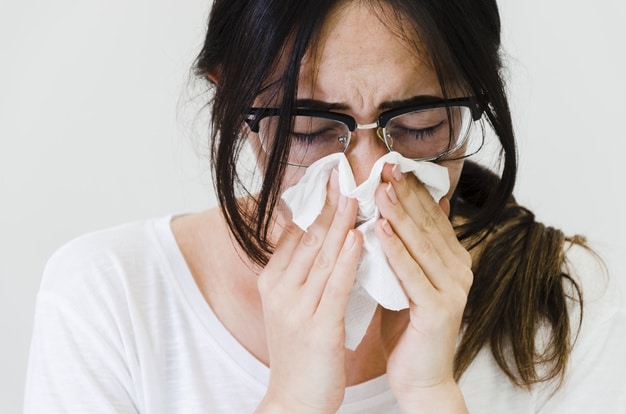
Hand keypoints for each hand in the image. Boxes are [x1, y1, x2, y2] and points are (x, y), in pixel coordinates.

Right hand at [255, 169, 362, 413]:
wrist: (295, 399)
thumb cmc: (301, 352)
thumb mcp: (293, 305)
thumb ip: (304, 272)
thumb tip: (322, 237)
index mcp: (273, 282)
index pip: (294, 233)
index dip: (313, 204)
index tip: (330, 179)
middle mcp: (280, 290)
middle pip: (307, 238)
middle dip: (327, 204)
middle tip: (343, 174)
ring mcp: (296, 308)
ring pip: (321, 256)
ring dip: (339, 223)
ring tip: (355, 195)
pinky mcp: (316, 327)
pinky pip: (334, 286)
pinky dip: (346, 259)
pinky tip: (358, 238)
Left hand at [374, 163, 471, 412]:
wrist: (420, 377)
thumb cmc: (407, 329)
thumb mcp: (403, 281)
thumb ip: (400, 251)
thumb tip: (382, 215)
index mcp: (451, 260)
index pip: (430, 217)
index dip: (412, 190)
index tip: (391, 166)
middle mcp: (458, 270)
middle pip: (427, 224)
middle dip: (405, 193)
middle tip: (386, 166)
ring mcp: (453, 289)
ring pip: (421, 244)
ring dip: (400, 214)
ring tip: (381, 188)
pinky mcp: (440, 309)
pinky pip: (413, 274)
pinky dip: (396, 250)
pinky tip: (381, 229)